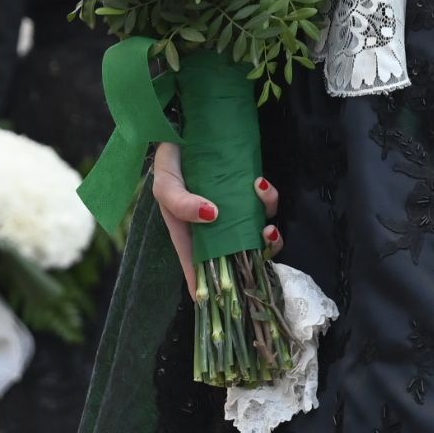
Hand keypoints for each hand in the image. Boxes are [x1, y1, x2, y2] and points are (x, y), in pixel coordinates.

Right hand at [151, 142, 281, 296]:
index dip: (213, 289)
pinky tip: (261, 184)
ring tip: (268, 220)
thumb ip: (181, 203)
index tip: (226, 305)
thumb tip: (211, 216)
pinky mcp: (246, 194)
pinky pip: (264, 205)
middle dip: (256, 257)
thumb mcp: (165, 184)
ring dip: (268, 230)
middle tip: (266, 240)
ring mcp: (233, 211)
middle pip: (237, 255)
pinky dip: (268, 199)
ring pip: (256, 232)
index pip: (201, 268)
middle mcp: (214, 227)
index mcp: (190, 234)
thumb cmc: (169, 161)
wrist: (185, 127)